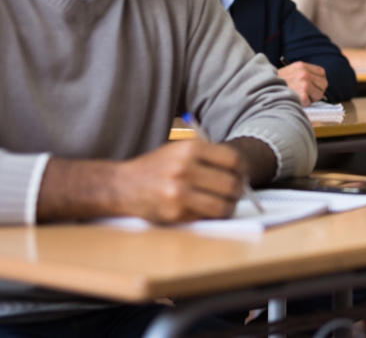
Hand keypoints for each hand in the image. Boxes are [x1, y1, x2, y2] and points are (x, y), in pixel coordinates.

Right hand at [112, 141, 247, 223]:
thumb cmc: (157, 168)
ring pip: (223, 205)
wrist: (122, 185)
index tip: (242, 174)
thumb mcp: (179, 150)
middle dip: (238, 190)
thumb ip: (209, 156)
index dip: (243, 169)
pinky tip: (204, 209)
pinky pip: (206, 217)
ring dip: (228, 206)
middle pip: (231, 184)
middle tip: (235, 192)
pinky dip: (210, 215)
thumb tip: (242, 171)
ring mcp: (179, 193)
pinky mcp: (175, 213)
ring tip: (224, 203)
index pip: (233, 160)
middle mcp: (184, 169)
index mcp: (190, 148)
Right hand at [278, 61, 326, 104]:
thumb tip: (317, 84)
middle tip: (306, 94)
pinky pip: (310, 102)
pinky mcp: (302, 95)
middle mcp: (304, 73)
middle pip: (324, 84)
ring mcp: (304, 84)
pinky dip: (304, 104)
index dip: (319, 81)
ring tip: (298, 96)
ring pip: (319, 94)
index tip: (314, 86)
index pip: (322, 73)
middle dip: (317, 91)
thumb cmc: (275, 84)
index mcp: (301, 66)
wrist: (263, 90)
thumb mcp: (289, 72)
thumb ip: (302, 74)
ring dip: (311, 98)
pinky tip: (295, 101)